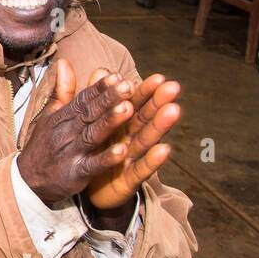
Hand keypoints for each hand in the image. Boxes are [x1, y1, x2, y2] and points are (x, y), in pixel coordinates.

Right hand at [16, 60, 135, 206]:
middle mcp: (67, 132)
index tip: (117, 76)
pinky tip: (122, 151)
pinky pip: (92, 165)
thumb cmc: (44, 145)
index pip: (83, 99)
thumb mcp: (50, 115)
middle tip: (128, 85)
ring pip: (92, 134)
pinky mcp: (75, 173)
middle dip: (109, 98)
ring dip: (110, 122)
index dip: (100, 88)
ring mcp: (71, 152)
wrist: (27, 181)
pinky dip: (106, 158)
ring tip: (128, 108)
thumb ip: (63, 90)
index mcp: (63, 117)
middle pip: (90, 113)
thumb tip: (64, 61)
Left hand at [82, 68, 181, 208]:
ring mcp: (131, 159)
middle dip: (158, 103)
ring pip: (146, 140)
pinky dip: (151, 160)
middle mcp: (128, 139)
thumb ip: (92, 96)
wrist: (85, 188)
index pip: (132, 104)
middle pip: (144, 118)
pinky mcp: (129, 180)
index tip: (158, 77)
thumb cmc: (92, 152)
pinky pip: (140, 169)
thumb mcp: (89, 123)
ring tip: (173, 110)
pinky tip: (164, 149)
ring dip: (159, 126)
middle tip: (173, 87)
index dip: (144, 92)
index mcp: (118, 124)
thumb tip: (100, 69)